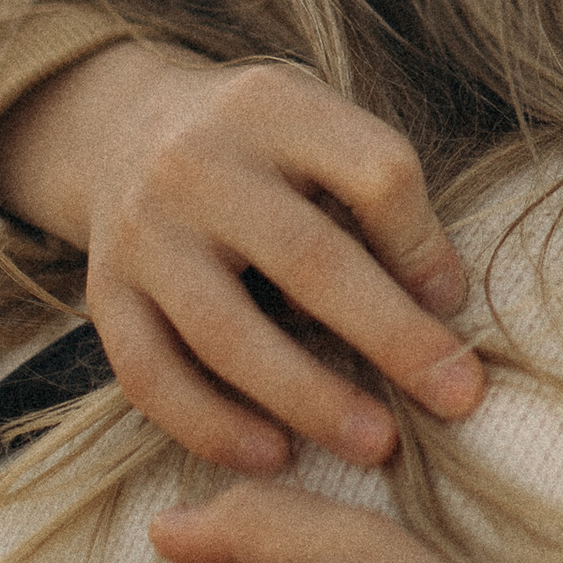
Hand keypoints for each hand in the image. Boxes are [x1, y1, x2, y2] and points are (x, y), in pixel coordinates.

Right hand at [0, 46, 482, 470]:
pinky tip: (274, 456)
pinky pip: (152, 375)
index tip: (456, 304)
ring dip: (309, 399)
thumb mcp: (318, 127)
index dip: (425, 244)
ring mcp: (143, 231)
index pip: (374, 171)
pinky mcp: (105, 293)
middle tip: (457, 398)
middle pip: (308, 258)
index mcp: (276, 107)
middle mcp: (200, 163)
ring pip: (227, 331)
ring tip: (375, 444)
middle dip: (391, 338)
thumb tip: (439, 302)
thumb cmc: (261, 147)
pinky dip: (212, 425)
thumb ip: (376, 192)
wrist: (123, 126)